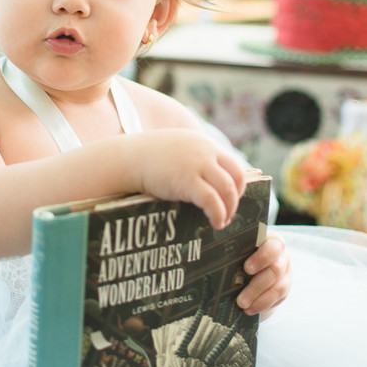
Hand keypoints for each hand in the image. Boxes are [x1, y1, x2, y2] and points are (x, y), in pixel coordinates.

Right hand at [131, 129, 245, 230]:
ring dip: (229, 209)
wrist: (129, 158)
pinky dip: (218, 214)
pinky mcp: (188, 181)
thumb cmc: (149, 157)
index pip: (234, 164)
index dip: (237, 184)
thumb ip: (194, 157)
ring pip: (228, 189)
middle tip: (228, 212)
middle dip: (236, 198)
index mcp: (205, 144)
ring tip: (222, 221)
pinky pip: (212, 200)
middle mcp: (205, 152)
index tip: (230, 198)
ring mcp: (198, 165)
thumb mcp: (179, 149)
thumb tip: (206, 180)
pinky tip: (215, 222)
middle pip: (236, 176)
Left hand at [237, 231, 290, 318]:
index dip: (261, 257)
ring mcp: (284, 271)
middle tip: (240, 297)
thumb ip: (230, 246)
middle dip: (257, 285)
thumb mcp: (234, 250)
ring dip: (258, 297)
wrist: (248, 273)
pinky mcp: (285, 287)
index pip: (272, 246)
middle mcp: (280, 254)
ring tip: (242, 305)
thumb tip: (216, 244)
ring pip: (277, 286)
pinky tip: (250, 309)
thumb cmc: (238, 257)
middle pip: (275, 269)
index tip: (246, 268)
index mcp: (269, 240)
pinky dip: (262, 304)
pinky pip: (277, 297)